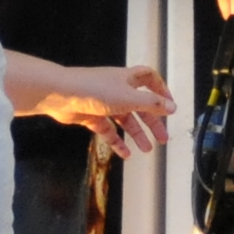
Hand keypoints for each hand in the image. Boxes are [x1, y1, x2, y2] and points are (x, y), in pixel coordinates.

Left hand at [19, 61, 175, 153]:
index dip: (161, 90)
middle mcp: (117, 89)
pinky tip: (125, 154)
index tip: (170, 106)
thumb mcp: (129, 98)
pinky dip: (117, 141)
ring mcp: (103, 103)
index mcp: (127, 79)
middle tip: (163, 138)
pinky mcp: (91, 116)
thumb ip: (152, 104)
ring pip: (125, 119)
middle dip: (152, 122)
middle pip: (140, 105)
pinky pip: (108, 130)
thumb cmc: (96, 91)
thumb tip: (173, 108)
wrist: (61, 94)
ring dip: (137, 134)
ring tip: (147, 149)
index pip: (149, 79)